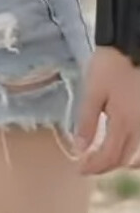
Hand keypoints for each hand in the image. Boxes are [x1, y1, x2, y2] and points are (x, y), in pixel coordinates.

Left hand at [73, 46, 139, 174]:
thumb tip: (80, 147)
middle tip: (89, 164)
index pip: (109, 157)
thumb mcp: (93, 91)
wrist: (133, 45)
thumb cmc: (111, 65)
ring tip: (105, 156)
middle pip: (125, 159)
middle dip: (106, 166)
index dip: (93, 167)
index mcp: (124, 123)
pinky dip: (133, 150)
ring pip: (137, 154)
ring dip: (122, 160)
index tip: (79, 168)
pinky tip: (123, 142)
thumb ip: (86, 121)